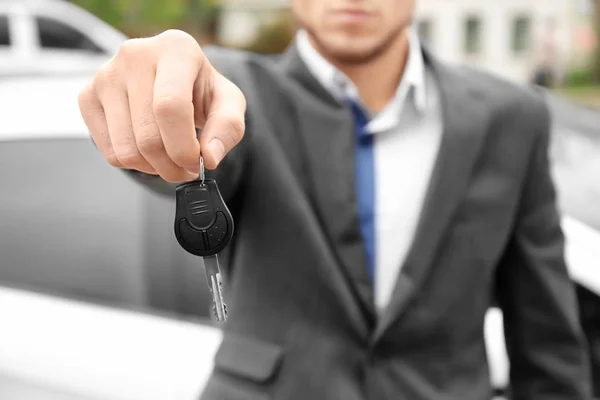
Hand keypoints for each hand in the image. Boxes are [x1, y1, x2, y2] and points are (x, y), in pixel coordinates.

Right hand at [78, 29, 245, 182]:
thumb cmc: (201, 90)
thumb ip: (228, 128)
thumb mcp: (229, 103)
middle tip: (187, 168)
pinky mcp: (87, 96)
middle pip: (148, 136)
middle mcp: (135, 55)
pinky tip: (149, 151)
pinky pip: (109, 152)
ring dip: (153, 168)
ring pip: (127, 149)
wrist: (174, 80)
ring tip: (171, 159)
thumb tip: (210, 157)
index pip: (171, 107)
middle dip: (172, 165)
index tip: (197, 163)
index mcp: (175, 48)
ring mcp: (105, 75)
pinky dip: (133, 164)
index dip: (184, 147)